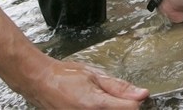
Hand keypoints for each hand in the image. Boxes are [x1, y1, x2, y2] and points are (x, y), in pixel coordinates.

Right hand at [29, 59, 147, 108]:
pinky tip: (95, 105)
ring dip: (112, 108)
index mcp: (96, 104)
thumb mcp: (96, 75)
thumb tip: (142, 94)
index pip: (131, 109)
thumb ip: (120, 87)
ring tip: (99, 99)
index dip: (135, 101)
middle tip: (112, 96)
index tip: (133, 96)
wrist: (40, 82)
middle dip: (122, 106)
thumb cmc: (65, 76)